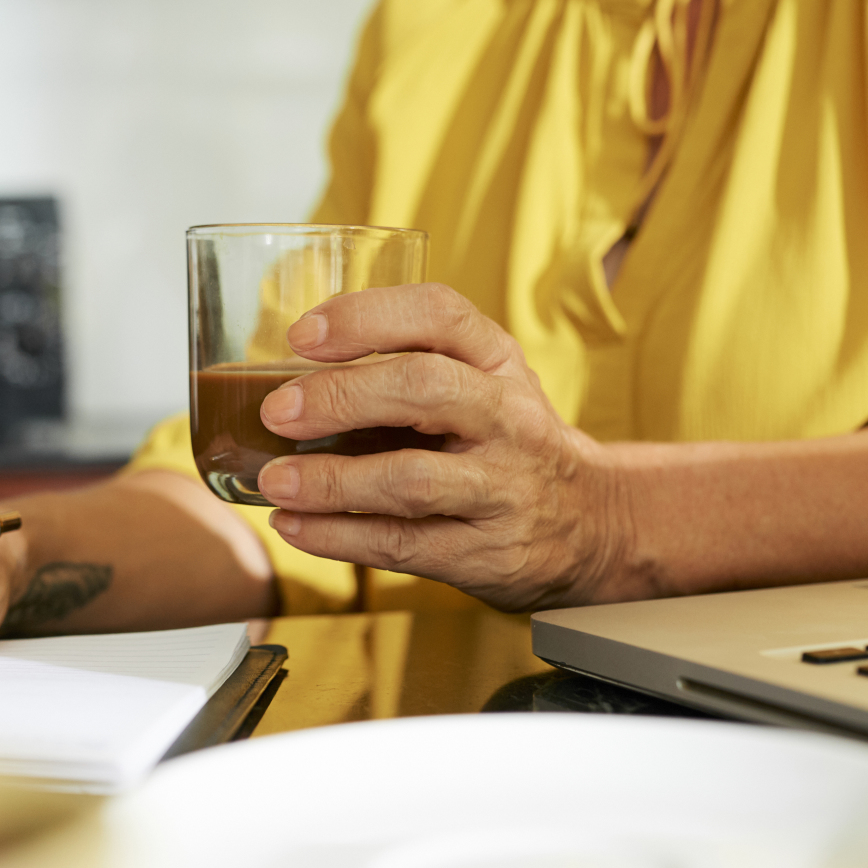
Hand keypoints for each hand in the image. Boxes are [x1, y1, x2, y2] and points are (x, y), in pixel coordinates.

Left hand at [254, 283, 626, 610]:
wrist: (591, 522)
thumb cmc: (507, 441)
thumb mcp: (484, 384)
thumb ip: (409, 367)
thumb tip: (289, 376)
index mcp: (498, 362)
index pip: (440, 315)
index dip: (367, 317)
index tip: (302, 335)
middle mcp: (508, 417)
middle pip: (426, 388)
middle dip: (342, 395)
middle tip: (279, 411)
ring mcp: (502, 488)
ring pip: (411, 479)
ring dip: (331, 480)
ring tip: (276, 480)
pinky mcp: (486, 552)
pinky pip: (403, 545)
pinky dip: (338, 537)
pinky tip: (295, 527)